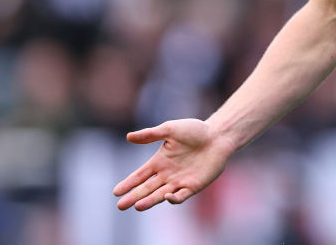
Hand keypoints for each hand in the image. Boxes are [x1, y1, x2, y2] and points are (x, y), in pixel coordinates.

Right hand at [113, 118, 233, 210]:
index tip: (116, 192)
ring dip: (149, 201)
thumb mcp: (170, 129)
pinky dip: (173, 199)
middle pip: (147, 188)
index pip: (140, 175)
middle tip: (120, 206)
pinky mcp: (193, 186)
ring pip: (160, 195)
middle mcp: (167, 174)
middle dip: (134, 197)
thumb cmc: (195, 130)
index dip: (128, 183)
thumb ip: (150, 134)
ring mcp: (179, 181)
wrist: (218, 136)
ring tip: (137, 206)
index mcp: (159, 161)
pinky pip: (181, 196)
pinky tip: (166, 197)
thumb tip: (128, 137)